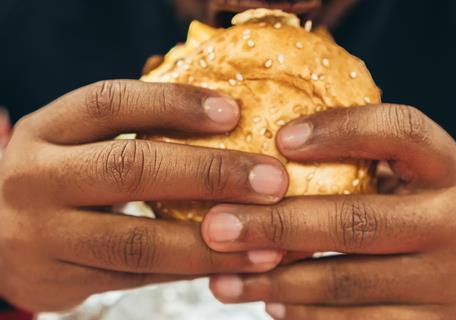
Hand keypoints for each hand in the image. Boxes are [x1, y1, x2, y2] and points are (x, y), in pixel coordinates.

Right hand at [0, 80, 287, 311]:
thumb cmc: (57, 175)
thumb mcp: (77, 142)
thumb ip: (133, 131)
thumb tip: (227, 123)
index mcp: (48, 130)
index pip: (111, 103)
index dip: (175, 104)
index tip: (234, 112)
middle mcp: (38, 178)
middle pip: (130, 168)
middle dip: (210, 174)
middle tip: (273, 180)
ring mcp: (45, 236)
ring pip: (138, 241)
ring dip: (210, 243)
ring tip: (267, 241)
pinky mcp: (61, 281)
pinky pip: (137, 278)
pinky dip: (189, 271)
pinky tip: (231, 264)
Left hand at [201, 104, 455, 318]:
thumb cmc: (438, 212)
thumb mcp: (422, 179)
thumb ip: (373, 164)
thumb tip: (279, 155)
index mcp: (452, 172)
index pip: (400, 132)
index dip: (339, 130)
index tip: (279, 139)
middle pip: (353, 222)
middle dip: (274, 226)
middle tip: (215, 227)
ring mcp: (454, 284)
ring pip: (346, 284)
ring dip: (275, 283)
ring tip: (222, 279)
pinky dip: (307, 316)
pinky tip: (271, 304)